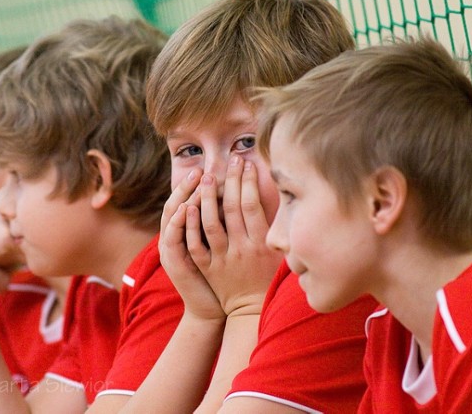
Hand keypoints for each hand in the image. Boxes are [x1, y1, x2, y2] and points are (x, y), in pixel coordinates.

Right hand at [159, 169, 225, 320]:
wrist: (213, 309)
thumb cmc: (223, 278)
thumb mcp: (222, 246)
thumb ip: (224, 224)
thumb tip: (240, 197)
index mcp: (186, 232)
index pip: (187, 200)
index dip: (196, 185)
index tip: (209, 168)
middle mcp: (175, 238)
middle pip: (176, 203)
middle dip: (187, 186)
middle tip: (200, 169)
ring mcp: (171, 249)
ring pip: (173, 217)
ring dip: (184, 198)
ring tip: (195, 182)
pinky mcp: (174, 262)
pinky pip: (173, 238)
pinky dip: (178, 222)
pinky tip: (186, 208)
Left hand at [186, 156, 281, 316]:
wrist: (250, 310)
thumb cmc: (269, 278)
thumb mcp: (280, 254)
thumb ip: (278, 228)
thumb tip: (283, 196)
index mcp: (262, 244)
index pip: (252, 205)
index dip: (248, 181)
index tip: (247, 164)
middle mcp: (242, 249)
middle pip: (232, 207)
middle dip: (230, 180)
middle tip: (228, 160)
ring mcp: (222, 258)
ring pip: (210, 222)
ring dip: (206, 197)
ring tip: (205, 177)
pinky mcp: (207, 267)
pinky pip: (195, 243)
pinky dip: (190, 224)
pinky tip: (188, 206)